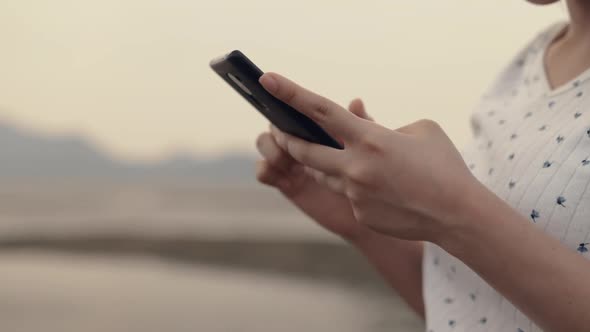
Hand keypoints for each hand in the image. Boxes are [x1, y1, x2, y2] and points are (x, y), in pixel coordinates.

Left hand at [259, 72, 478, 241]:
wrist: (457, 215)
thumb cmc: (443, 166)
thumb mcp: (419, 131)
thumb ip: (380, 125)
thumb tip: (358, 124)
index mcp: (370, 139)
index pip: (320, 111)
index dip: (291, 94)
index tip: (269, 81)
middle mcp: (355, 167)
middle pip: (304, 150)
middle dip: (288, 139)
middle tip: (280, 130)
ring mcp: (355, 194)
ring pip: (325, 174)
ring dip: (327, 164)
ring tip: (352, 160)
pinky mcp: (359, 215)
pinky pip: (349, 195)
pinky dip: (359, 188)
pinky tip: (385, 190)